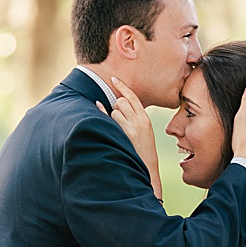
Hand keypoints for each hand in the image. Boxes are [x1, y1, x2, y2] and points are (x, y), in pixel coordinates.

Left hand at [100, 76, 161, 199]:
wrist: (147, 167)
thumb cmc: (143, 150)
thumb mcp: (145, 131)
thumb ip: (136, 118)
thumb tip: (120, 104)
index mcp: (145, 119)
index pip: (133, 97)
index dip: (122, 87)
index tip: (114, 79)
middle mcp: (139, 121)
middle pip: (122, 101)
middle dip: (116, 105)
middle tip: (118, 118)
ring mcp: (130, 127)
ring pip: (115, 110)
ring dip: (112, 115)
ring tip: (118, 128)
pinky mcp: (123, 135)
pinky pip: (110, 117)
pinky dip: (103, 111)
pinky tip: (98, 105)